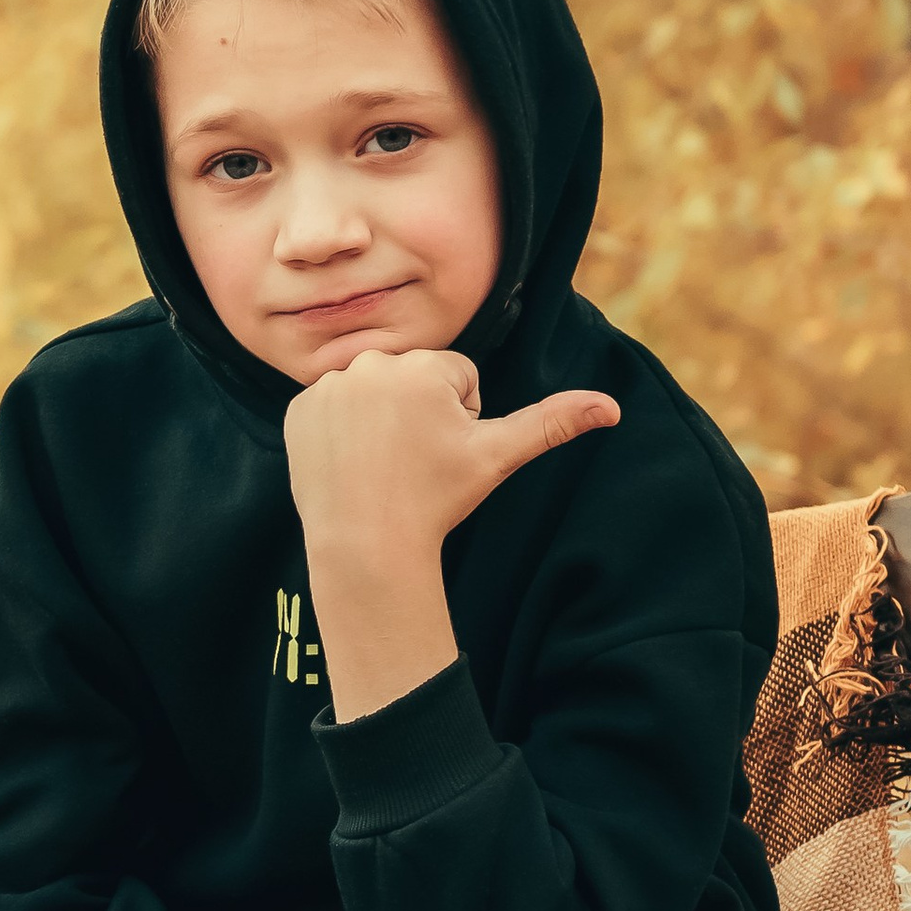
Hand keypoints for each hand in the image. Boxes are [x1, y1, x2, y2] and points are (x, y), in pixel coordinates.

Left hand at [284, 349, 621, 723]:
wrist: (366, 547)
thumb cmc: (436, 501)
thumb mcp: (497, 458)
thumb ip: (552, 422)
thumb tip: (611, 406)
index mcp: (425, 367)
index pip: (457, 377)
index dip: (458, 419)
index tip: (440, 456)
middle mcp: (373, 363)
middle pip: (414, 378)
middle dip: (420, 413)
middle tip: (411, 463)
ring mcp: (329, 385)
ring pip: (374, 392)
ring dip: (380, 420)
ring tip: (381, 465)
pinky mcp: (299, 409)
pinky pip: (333, 408)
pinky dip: (341, 432)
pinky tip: (350, 464)